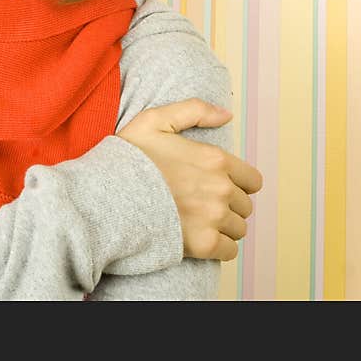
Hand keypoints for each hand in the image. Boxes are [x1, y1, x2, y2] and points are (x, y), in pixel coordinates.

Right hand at [117, 98, 262, 261]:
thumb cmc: (129, 158)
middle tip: (201, 205)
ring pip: (238, 229)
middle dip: (228, 205)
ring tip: (199, 223)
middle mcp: (221, 188)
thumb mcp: (154, 120)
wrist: (108, 197)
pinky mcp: (204, 244)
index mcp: (215, 159)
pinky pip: (229, 251)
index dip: (237, 184)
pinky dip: (219, 248)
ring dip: (224, 227)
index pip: (252, 180)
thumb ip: (194, 110)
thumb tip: (227, 115)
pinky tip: (199, 240)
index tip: (217, 187)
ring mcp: (214, 218)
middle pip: (244, 206)